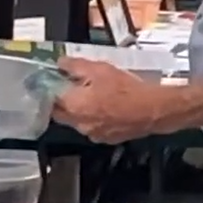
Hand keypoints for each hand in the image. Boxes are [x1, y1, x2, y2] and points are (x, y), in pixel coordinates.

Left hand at [50, 57, 164, 143]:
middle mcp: (78, 124)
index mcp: (72, 106)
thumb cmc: (125, 88)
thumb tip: (59, 63)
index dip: (50, 89)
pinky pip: (92, 127)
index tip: (53, 79)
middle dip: (62, 101)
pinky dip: (93, 118)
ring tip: (91, 95)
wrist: (152, 110)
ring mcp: (92, 135)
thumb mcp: (99, 69)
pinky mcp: (105, 139)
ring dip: (78, 110)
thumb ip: (75, 66)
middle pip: (60, 114)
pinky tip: (105, 108)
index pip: (49, 100)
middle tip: (70, 87)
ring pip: (76, 121)